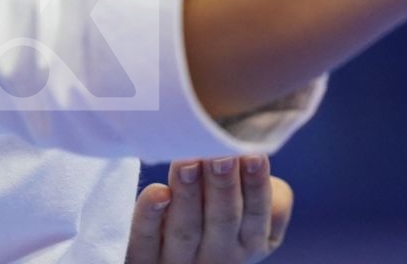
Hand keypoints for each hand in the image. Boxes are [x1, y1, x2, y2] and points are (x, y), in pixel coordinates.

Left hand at [124, 155, 291, 263]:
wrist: (173, 255)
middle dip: (223, 187)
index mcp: (250, 244)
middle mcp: (218, 258)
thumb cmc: (217, 219)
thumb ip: (262, 191)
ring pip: (185, 230)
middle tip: (221, 156)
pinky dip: (150, 215)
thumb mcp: (248, 214)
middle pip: (223, 222)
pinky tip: (157, 191)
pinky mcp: (144, 259)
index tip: (254, 155)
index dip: (256, 186)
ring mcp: (178, 261)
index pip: (256, 216)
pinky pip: (145, 239)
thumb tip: (255, 153)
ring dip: (188, 195)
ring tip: (189, 162)